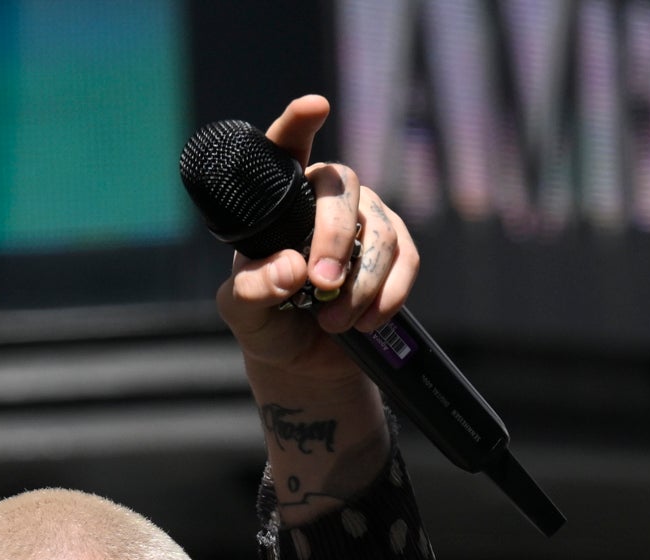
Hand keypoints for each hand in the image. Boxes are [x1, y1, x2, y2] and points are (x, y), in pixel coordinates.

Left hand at [215, 93, 419, 512]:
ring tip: (334, 323)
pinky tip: (367, 321)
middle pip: (342, 189)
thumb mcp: (243, 313)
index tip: (315, 107)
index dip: (299, 124)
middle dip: (334, 238)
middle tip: (320, 285)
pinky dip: (388, 294)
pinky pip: (406, 259)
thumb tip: (291, 269)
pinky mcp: (397, 249)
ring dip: (360, 282)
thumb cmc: (267, 323)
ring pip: (379, 230)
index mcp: (279, 199)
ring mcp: (366, 218)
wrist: (306, 362)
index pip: (287, 149)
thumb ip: (251, 291)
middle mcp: (325, 198)